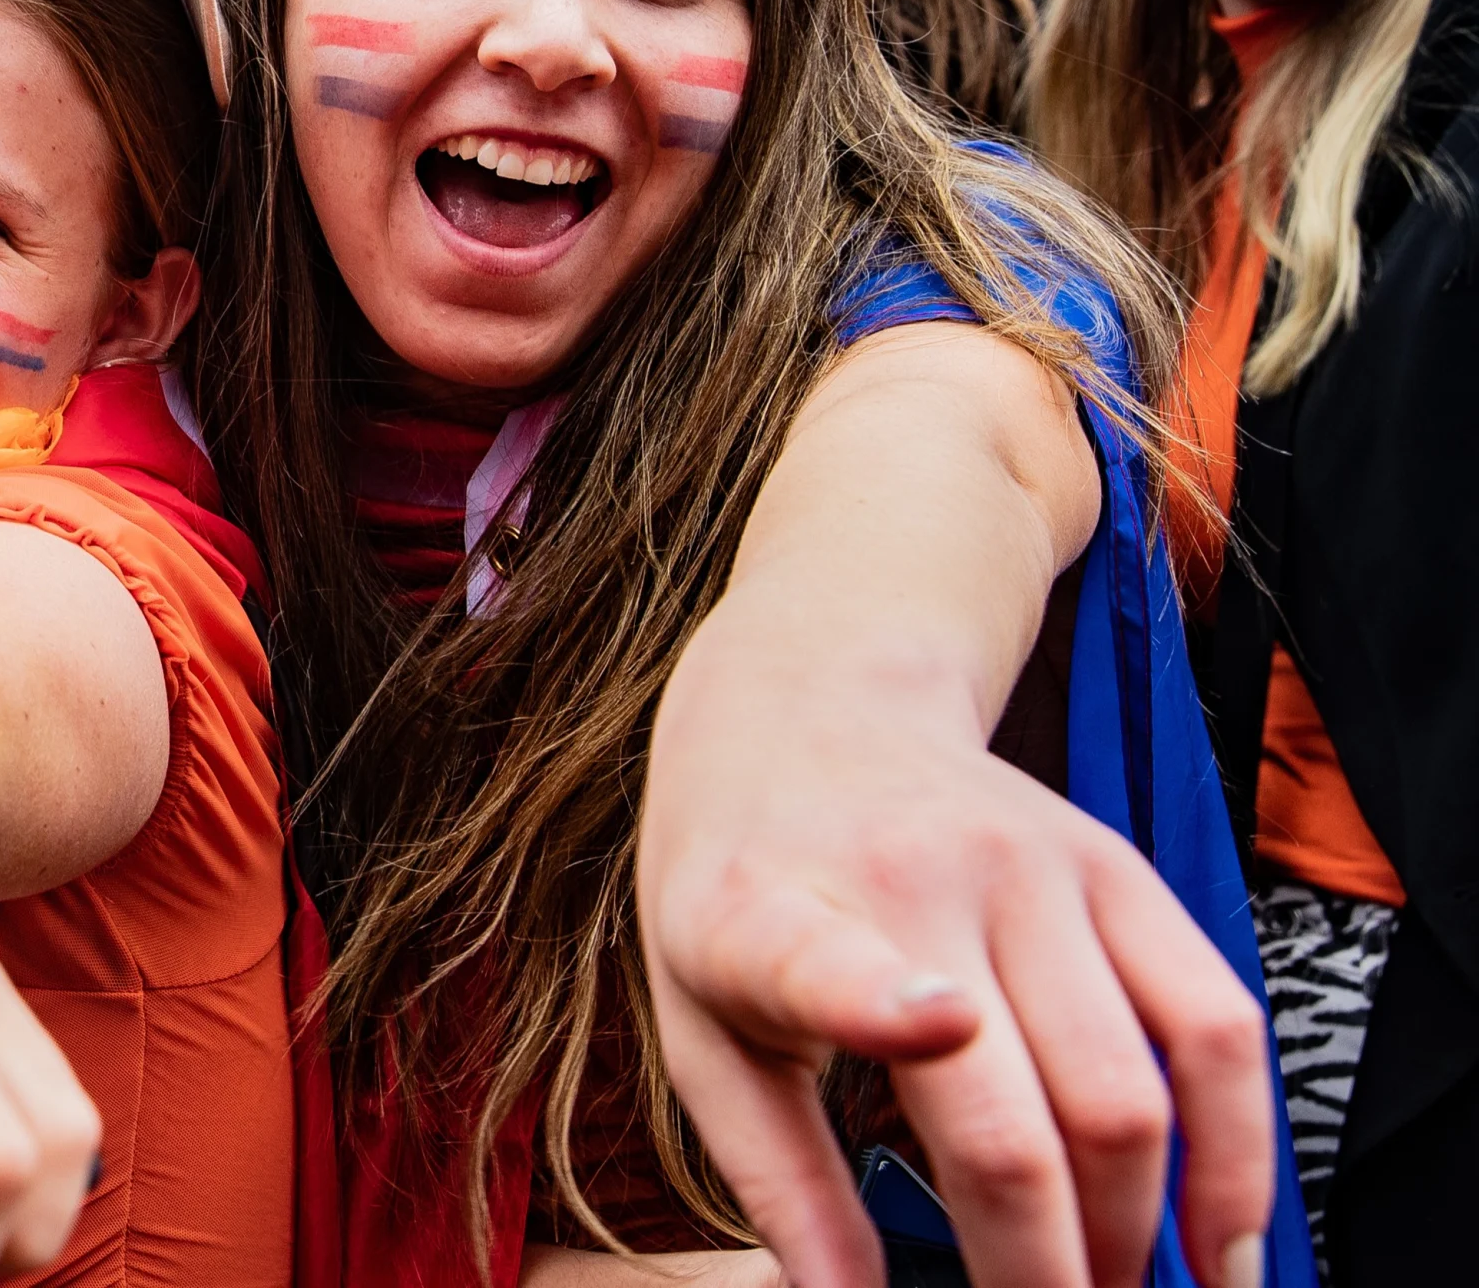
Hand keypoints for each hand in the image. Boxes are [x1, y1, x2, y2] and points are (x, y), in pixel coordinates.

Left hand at [642, 720, 1272, 1287]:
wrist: (804, 704)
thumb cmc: (740, 886)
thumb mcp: (698, 1019)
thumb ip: (777, 1177)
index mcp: (770, 919)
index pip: (830, 966)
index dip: (889, 1006)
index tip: (945, 1029)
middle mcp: (916, 881)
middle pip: (1033, 1119)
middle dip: (1056, 1269)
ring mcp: (1035, 869)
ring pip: (1137, 1094)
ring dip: (1142, 1231)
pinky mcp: (1121, 868)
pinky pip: (1219, 1026)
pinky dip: (1238, 1151)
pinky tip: (1218, 1239)